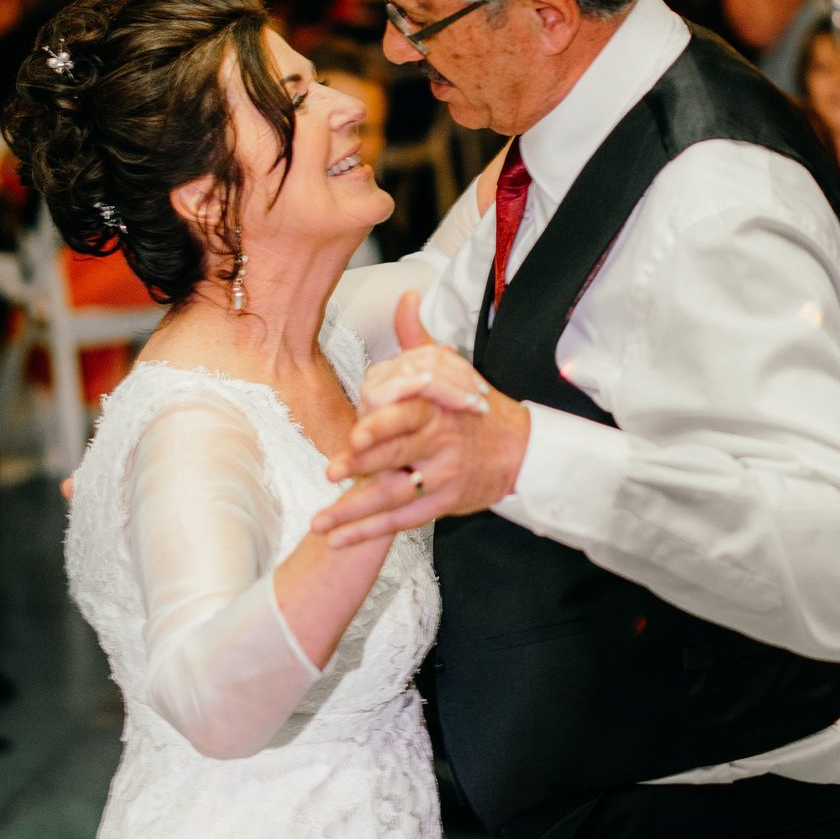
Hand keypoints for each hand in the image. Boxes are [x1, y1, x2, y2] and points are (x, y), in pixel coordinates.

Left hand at [312, 293, 528, 547]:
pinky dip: (369, 532)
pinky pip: (402, 520)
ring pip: (394, 497)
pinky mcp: (444, 505)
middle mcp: (440, 444)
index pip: (408, 416)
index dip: (383, 427)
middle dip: (364, 467)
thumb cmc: (474, 408)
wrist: (520, 450)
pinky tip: (338, 540)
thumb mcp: (452, 370)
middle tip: (330, 474)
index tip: (354, 434)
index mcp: (438, 409)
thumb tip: (406, 298)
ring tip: (319, 523)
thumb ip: (418, 341)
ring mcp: (443, 477)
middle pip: (399, 458)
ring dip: (355, 512)